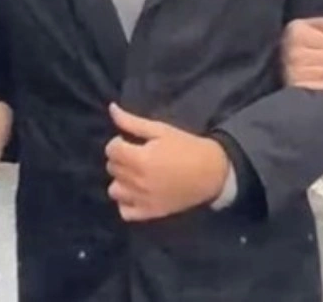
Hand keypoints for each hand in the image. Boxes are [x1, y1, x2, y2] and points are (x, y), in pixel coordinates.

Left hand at [104, 103, 229, 221]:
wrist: (211, 172)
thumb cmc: (186, 147)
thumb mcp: (160, 129)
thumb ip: (132, 122)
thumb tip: (111, 108)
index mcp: (140, 158)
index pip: (111, 150)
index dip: (118, 142)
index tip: (131, 141)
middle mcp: (138, 181)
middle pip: (112, 168)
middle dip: (121, 159)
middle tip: (136, 155)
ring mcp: (143, 200)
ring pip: (114, 190)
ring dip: (121, 180)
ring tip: (135, 174)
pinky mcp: (150, 213)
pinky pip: (125, 212)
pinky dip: (126, 203)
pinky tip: (135, 193)